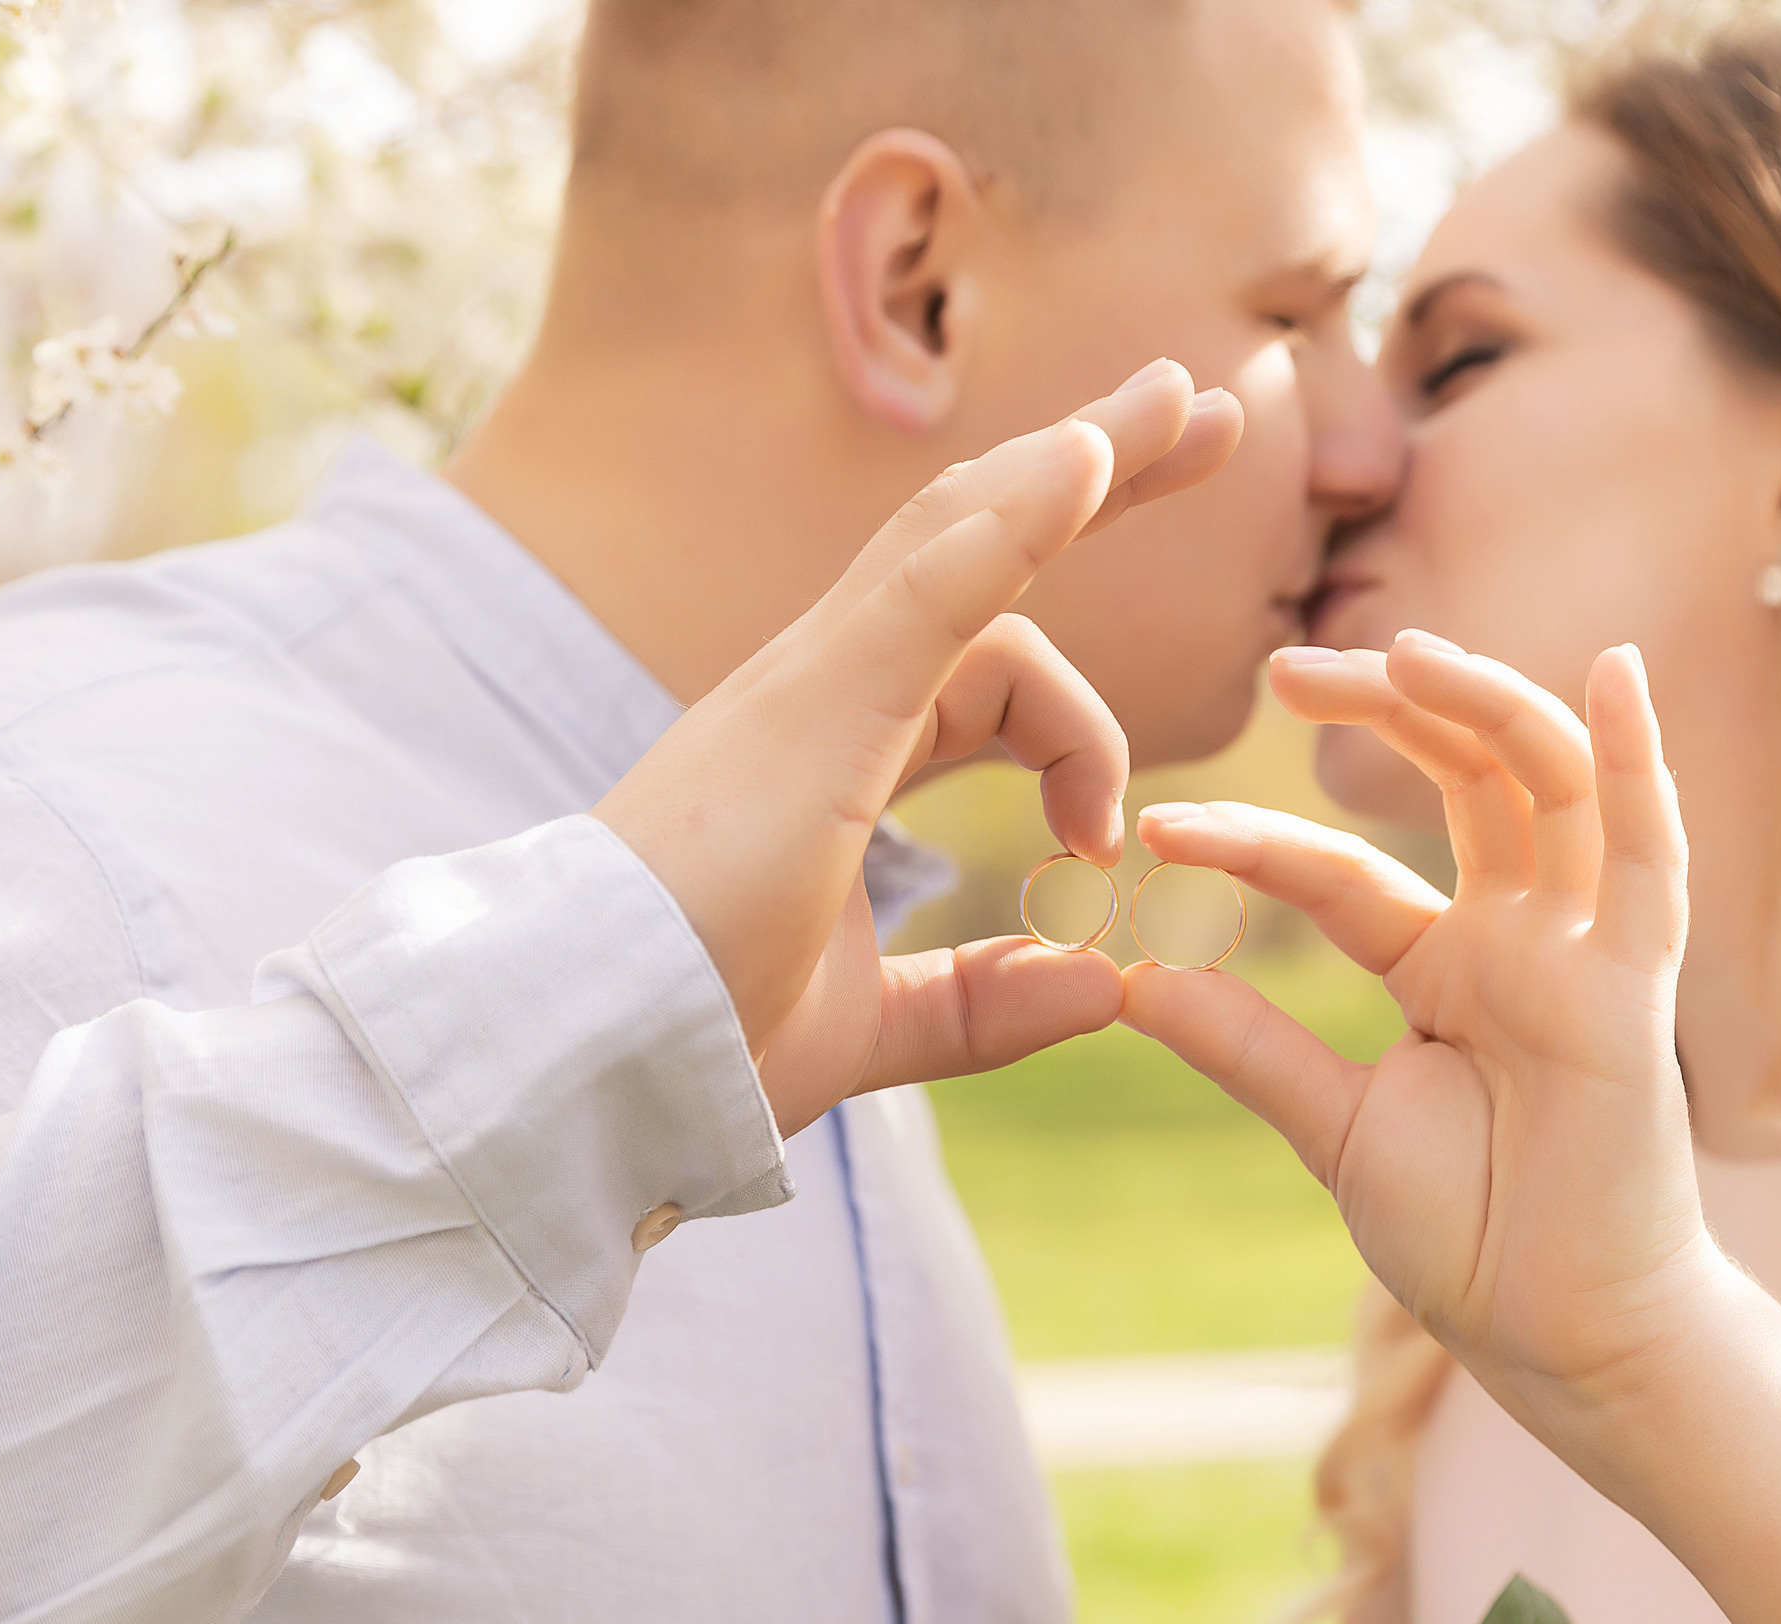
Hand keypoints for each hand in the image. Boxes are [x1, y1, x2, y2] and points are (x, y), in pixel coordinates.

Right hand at [596, 360, 1242, 1132]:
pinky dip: (1014, 519)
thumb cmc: (689, 1039)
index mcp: (836, 750)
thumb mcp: (868, 1023)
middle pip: (978, 539)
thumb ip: (979, 1000)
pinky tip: (1092, 458)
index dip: (1078, 683)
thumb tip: (1101, 980)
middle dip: (1097, 472)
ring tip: (1187, 401)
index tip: (1157, 759)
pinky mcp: (812, 707)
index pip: (983, 652)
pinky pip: (928, 587)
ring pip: (962, 531)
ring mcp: (814, 685)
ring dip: (1083, 456)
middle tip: (1202, 410)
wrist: (578, 1064)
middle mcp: (825, 690)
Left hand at [1120, 631, 1730, 1413]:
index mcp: (1445, 965)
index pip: (1340, 871)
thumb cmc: (1470, 1237)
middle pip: (1460, 778)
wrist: (1561, 1340)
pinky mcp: (1636, 986)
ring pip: (1545, 786)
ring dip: (1483, 704)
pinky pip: (1648, 856)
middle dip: (1383, 709)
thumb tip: (1127, 977)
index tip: (1157, 827)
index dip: (1254, 843)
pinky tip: (1615, 672)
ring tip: (1401, 650)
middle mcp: (1517, 937)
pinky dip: (1638, 762)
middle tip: (1284, 667)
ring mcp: (1580, 951)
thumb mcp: (1335, 1125)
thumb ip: (1247, 1045)